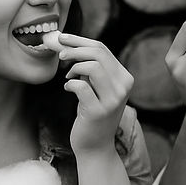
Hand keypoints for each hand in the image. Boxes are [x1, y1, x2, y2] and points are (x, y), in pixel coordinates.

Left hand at [58, 33, 133, 153]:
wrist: (95, 146)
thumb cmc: (92, 114)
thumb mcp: (96, 88)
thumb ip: (88, 68)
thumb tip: (64, 43)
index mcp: (125, 78)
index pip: (103, 49)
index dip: (80, 41)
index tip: (63, 38)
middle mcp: (123, 87)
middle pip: (98, 54)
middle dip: (75, 50)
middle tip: (61, 55)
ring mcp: (112, 100)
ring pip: (93, 66)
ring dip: (74, 67)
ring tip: (68, 76)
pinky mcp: (98, 111)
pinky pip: (81, 86)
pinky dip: (70, 84)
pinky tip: (68, 89)